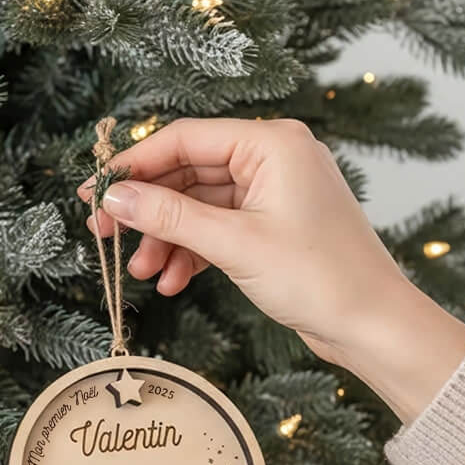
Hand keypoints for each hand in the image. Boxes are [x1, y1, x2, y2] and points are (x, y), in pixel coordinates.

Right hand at [77, 117, 464, 423]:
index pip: (184, 139)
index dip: (133, 167)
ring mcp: (274, 193)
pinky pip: (220, 229)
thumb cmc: (319, 277)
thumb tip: (113, 199)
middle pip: (189, 172)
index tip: (92, 193)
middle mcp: (273, 158)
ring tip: (144, 274)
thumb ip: (170, 217)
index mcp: (272, 143)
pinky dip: (195, 253)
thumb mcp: (234, 243)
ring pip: (201, 206)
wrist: (371, 325)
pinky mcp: (274, 226)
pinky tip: (174, 281)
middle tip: (105, 238)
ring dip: (168, 239)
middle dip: (148, 211)